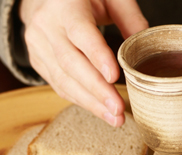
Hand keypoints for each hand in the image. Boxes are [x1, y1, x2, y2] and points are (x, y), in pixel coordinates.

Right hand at [19, 0, 147, 125]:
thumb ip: (129, 18)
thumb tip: (144, 51)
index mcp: (65, 6)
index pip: (81, 34)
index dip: (97, 57)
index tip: (115, 78)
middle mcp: (46, 26)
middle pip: (71, 64)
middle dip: (97, 91)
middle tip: (118, 109)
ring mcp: (38, 45)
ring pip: (63, 80)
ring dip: (90, 103)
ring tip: (114, 118)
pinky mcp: (37, 61)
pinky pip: (59, 85)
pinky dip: (80, 100)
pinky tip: (99, 110)